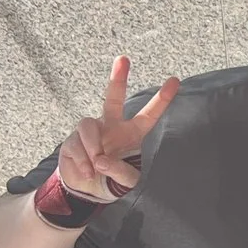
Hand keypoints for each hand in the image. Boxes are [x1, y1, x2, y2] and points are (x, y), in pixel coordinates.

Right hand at [55, 56, 177, 203]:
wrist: (87, 189)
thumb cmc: (113, 180)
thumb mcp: (126, 181)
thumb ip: (119, 172)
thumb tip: (101, 159)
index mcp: (132, 133)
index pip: (149, 114)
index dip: (162, 99)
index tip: (175, 81)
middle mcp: (112, 126)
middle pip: (113, 98)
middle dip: (117, 78)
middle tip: (123, 58)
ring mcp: (91, 131)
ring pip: (88, 125)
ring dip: (92, 145)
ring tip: (96, 164)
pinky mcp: (72, 140)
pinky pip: (75, 144)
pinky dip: (82, 161)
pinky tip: (87, 172)